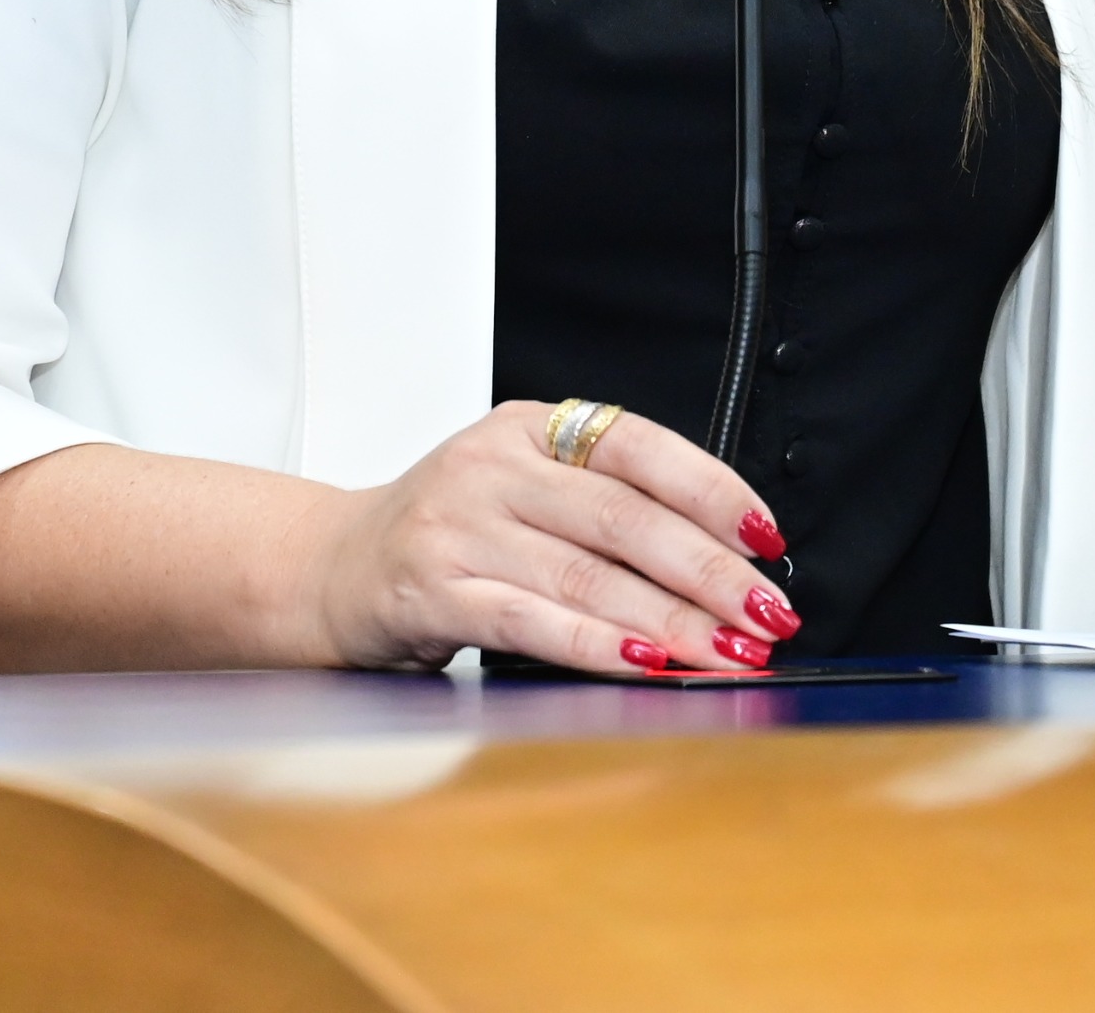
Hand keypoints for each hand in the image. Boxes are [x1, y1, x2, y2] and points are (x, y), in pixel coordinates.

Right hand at [295, 402, 799, 674]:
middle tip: (764, 615)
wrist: (329, 566)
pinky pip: (528, 620)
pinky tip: (643, 664)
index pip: (638, 447)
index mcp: (528, 429)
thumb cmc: (445, 533)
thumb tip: (722, 557)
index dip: (712, 491)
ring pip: (585, 575)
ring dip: (669, 622)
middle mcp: (491, 466)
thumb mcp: (518, 486)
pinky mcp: (432, 590)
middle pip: (623, 518)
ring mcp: (458, 527)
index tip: (765, 539)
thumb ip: (601, 505)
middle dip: (708, 573)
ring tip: (724, 651)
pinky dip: (593, 646)